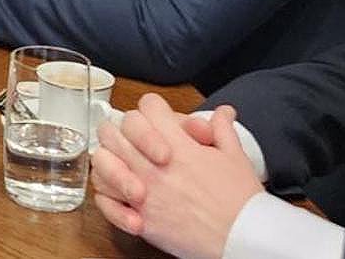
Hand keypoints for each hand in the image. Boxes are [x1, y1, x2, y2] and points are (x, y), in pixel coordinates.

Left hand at [90, 94, 263, 258]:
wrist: (241, 237)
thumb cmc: (240, 201)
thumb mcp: (235, 157)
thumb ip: (222, 130)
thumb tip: (223, 113)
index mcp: (179, 146)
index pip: (149, 107)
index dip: (153, 109)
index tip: (159, 119)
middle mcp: (155, 166)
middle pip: (116, 130)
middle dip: (123, 130)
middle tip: (133, 139)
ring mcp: (144, 191)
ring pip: (103, 162)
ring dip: (110, 161)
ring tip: (124, 166)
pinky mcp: (140, 217)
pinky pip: (106, 200)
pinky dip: (108, 196)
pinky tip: (121, 196)